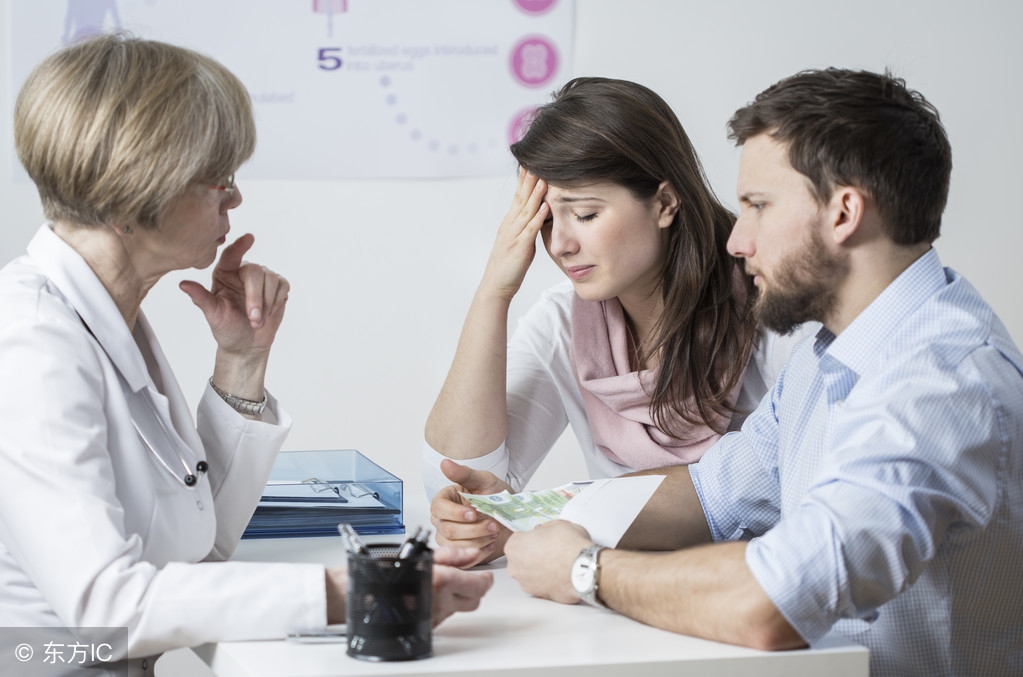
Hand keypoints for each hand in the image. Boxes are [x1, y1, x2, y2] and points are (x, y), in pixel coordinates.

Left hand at [180, 233, 288, 357]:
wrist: (247, 344)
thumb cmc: (227, 329)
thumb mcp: (213, 315)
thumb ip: (201, 298)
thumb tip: (182, 284)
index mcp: (225, 273)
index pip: (231, 255)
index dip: (240, 246)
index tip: (249, 238)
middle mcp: (244, 272)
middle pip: (255, 272)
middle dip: (256, 297)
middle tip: (253, 320)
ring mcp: (263, 278)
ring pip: (271, 280)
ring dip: (267, 304)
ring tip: (257, 322)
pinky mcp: (278, 286)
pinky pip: (282, 286)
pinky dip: (276, 302)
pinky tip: (268, 314)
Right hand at [323, 547, 493, 625]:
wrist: (360, 597)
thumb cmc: (384, 573)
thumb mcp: (420, 555)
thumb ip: (451, 555)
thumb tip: (472, 556)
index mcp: (442, 580)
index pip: (480, 586)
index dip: (485, 578)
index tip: (483, 573)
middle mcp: (441, 602)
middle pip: (475, 601)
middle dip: (474, 588)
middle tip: (466, 577)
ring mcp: (434, 616)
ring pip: (459, 609)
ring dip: (456, 596)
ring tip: (440, 582)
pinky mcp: (426, 626)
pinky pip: (443, 615)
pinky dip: (441, 604)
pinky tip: (428, 593)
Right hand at [430, 459, 513, 566]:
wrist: (511, 516)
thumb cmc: (495, 496)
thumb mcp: (483, 481)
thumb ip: (464, 474)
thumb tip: (446, 463)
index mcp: (444, 500)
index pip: (439, 508)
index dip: (456, 513)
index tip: (474, 513)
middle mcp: (442, 520)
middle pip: (448, 529)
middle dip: (474, 529)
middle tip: (493, 524)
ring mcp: (448, 538)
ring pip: (456, 545)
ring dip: (479, 540)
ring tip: (494, 532)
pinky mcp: (459, 553)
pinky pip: (463, 559)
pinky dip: (480, 552)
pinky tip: (491, 543)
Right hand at [479, 168, 548, 300]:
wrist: (496, 285)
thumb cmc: (508, 266)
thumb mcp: (517, 242)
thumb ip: (526, 228)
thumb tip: (537, 216)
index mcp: (510, 224)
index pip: (518, 197)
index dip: (524, 181)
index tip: (530, 164)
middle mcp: (510, 226)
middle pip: (521, 199)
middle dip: (529, 180)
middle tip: (535, 161)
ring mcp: (514, 236)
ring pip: (526, 211)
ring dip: (535, 195)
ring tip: (543, 179)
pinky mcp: (520, 248)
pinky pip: (530, 230)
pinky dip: (538, 217)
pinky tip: (545, 207)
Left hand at [506, 520, 592, 603]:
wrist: (584, 569)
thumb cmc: (570, 546)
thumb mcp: (557, 525)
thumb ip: (544, 529)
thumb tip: (542, 532)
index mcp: (515, 546)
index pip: (517, 540)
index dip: (530, 539)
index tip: (539, 540)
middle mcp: (515, 567)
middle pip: (520, 559)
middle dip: (532, 556)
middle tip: (549, 551)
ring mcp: (526, 584)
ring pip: (529, 575)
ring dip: (539, 570)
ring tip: (557, 564)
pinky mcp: (539, 596)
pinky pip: (541, 586)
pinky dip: (548, 582)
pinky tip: (560, 575)